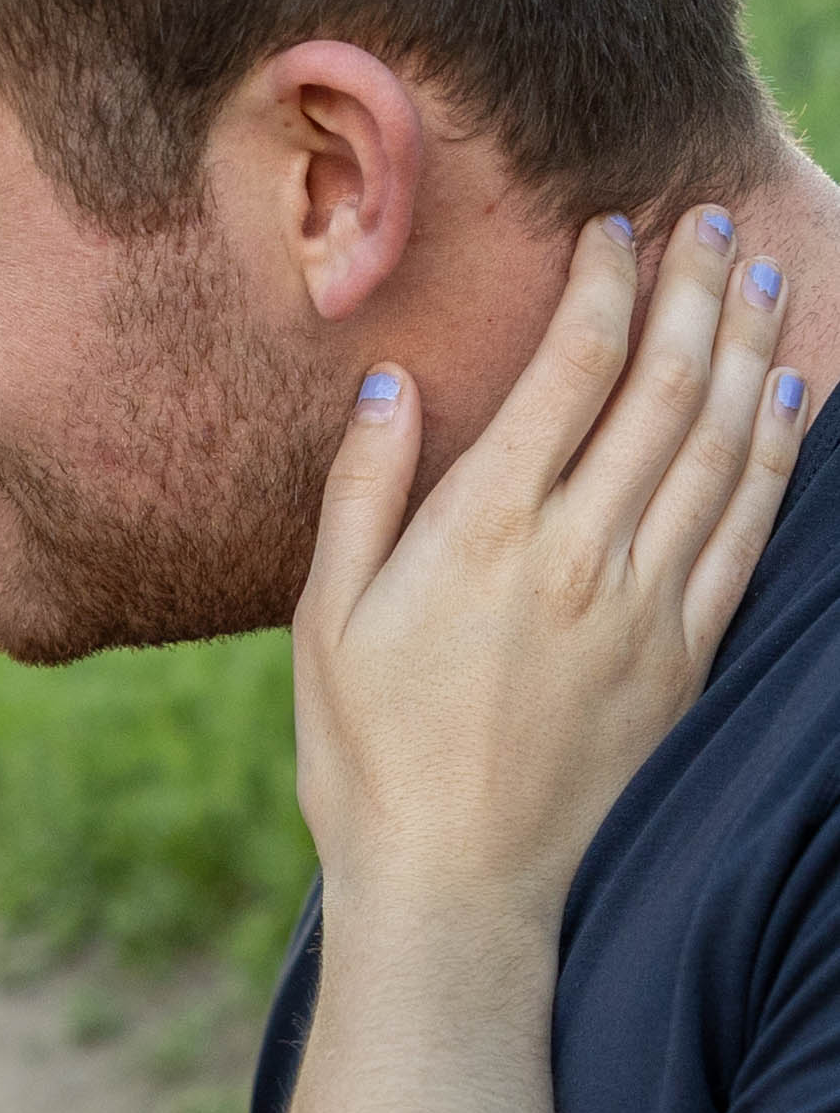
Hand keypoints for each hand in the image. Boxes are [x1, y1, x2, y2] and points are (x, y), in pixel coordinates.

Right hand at [295, 205, 803, 936]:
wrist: (458, 891)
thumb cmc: (369, 757)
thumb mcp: (327, 620)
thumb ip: (363, 491)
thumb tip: (393, 384)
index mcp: (486, 529)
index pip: (573, 368)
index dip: (609, 282)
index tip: (619, 227)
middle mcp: (581, 552)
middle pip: (666, 387)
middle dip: (698, 289)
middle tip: (718, 221)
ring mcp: (647, 605)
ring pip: (721, 446)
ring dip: (749, 349)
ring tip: (767, 277)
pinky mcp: (685, 658)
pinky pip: (748, 531)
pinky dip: (776, 454)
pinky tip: (785, 399)